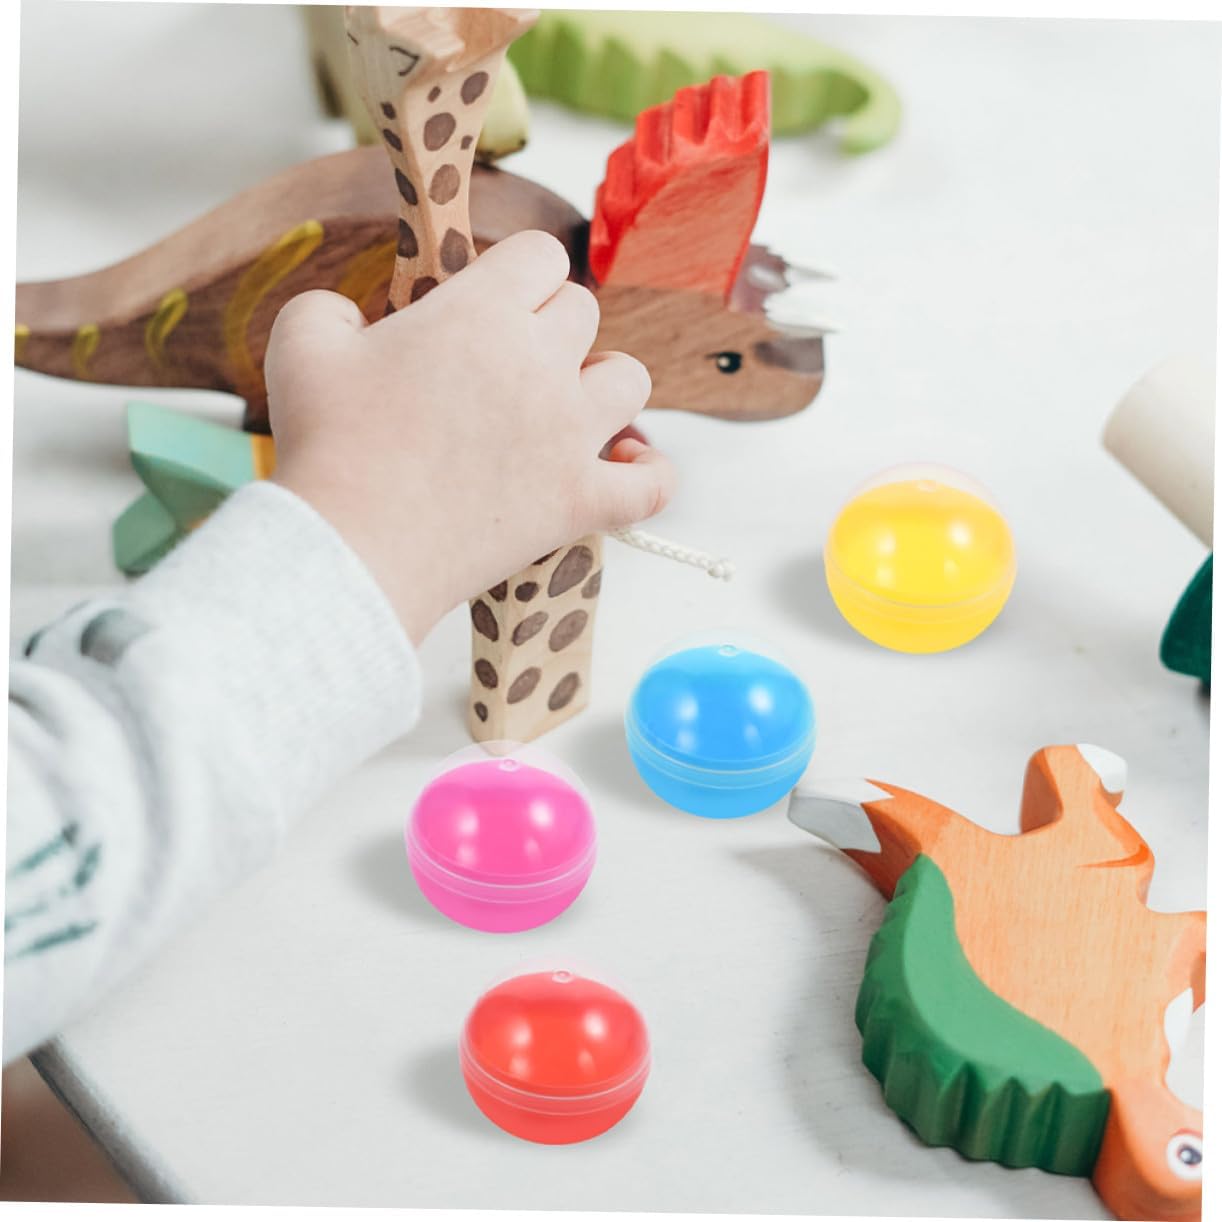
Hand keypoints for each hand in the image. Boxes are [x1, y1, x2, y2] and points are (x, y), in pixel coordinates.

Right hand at [265, 230, 673, 643]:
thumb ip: (331, 306)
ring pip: (629, 381)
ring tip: (565, 404)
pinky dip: (648, 473)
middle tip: (506, 360)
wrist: (352, 547)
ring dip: (603, 383)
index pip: (540, 255)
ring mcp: (569, 436)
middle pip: (582, 312)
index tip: (495, 298)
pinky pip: (651, 484)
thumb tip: (354, 318)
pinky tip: (626, 463)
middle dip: (548, 325)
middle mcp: (540, 364)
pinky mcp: (579, 501)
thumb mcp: (302, 344)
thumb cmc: (328, 447)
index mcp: (481, 313)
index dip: (518, 272)